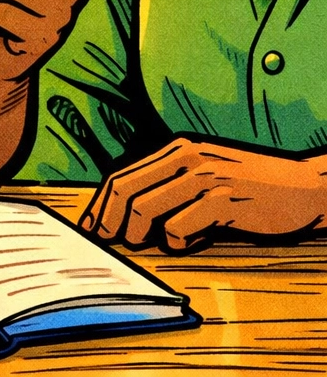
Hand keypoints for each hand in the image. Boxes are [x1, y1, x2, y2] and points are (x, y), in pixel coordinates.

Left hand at [81, 136, 326, 250]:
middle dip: (109, 220)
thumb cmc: (249, 187)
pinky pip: (182, 227)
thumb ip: (169, 187)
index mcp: (175, 150)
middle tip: (108, 244)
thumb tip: (125, 216)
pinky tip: (187, 244)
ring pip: (147, 208)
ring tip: (148, 245)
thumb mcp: (204, 175)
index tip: (90, 228)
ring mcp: (205, 177)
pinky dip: (176, 242)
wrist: (304, 188)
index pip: (122, 175)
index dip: (101, 204)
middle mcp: (185, 157)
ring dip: (139, 235)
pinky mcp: (225, 201)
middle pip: (126, 190)